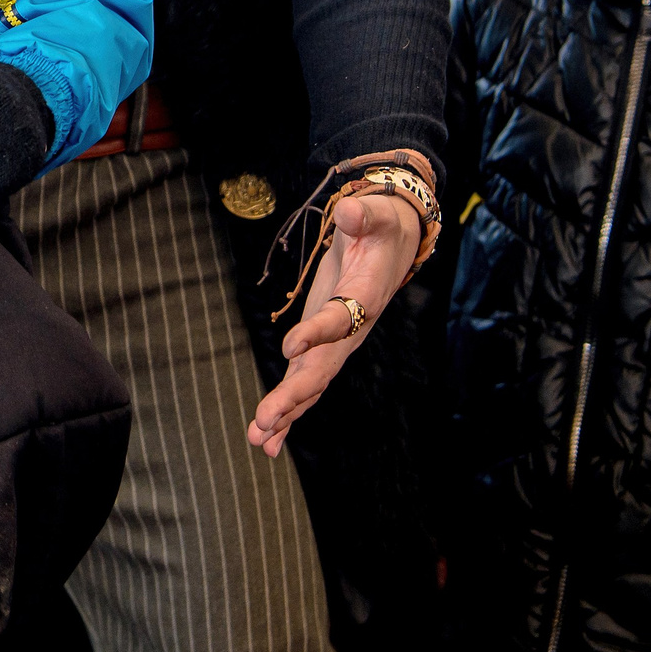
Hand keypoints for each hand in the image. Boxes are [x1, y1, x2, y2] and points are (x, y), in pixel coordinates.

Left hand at [246, 191, 420, 455]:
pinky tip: (267, 439)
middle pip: (321, 368)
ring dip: (284, 413)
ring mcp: (336, 344)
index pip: (340, 320)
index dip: (317, 333)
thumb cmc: (381, 227)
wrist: (392, 242)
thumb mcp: (376, 215)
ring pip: (310, 384)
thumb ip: (366, 214)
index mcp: (365, 299)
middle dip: (292, 396)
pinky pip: (304, 384)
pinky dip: (287, 412)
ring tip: (258, 441)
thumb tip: (352, 211)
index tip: (290, 346)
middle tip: (263, 420)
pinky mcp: (322, 347)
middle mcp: (352, 331)